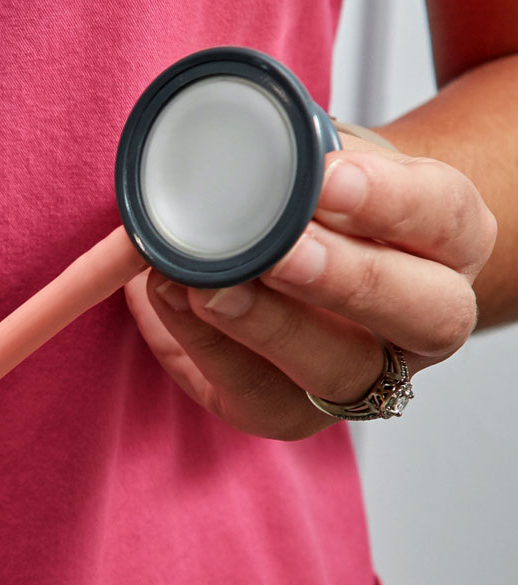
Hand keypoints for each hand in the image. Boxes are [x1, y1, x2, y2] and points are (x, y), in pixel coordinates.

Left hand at [124, 134, 497, 439]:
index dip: (389, 202)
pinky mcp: (294, 411)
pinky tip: (168, 303)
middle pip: (424, 314)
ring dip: (267, 329)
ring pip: (339, 372)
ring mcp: (367, 373)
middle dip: (346, 281)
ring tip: (205, 287)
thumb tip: (226, 141)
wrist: (305, 256)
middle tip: (278, 252)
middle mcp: (427, 316)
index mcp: (448, 239)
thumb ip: (294, 150)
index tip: (328, 178)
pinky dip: (205, 350)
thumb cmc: (316, 202)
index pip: (443, 218)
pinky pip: (257, 397)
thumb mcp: (322, 157)